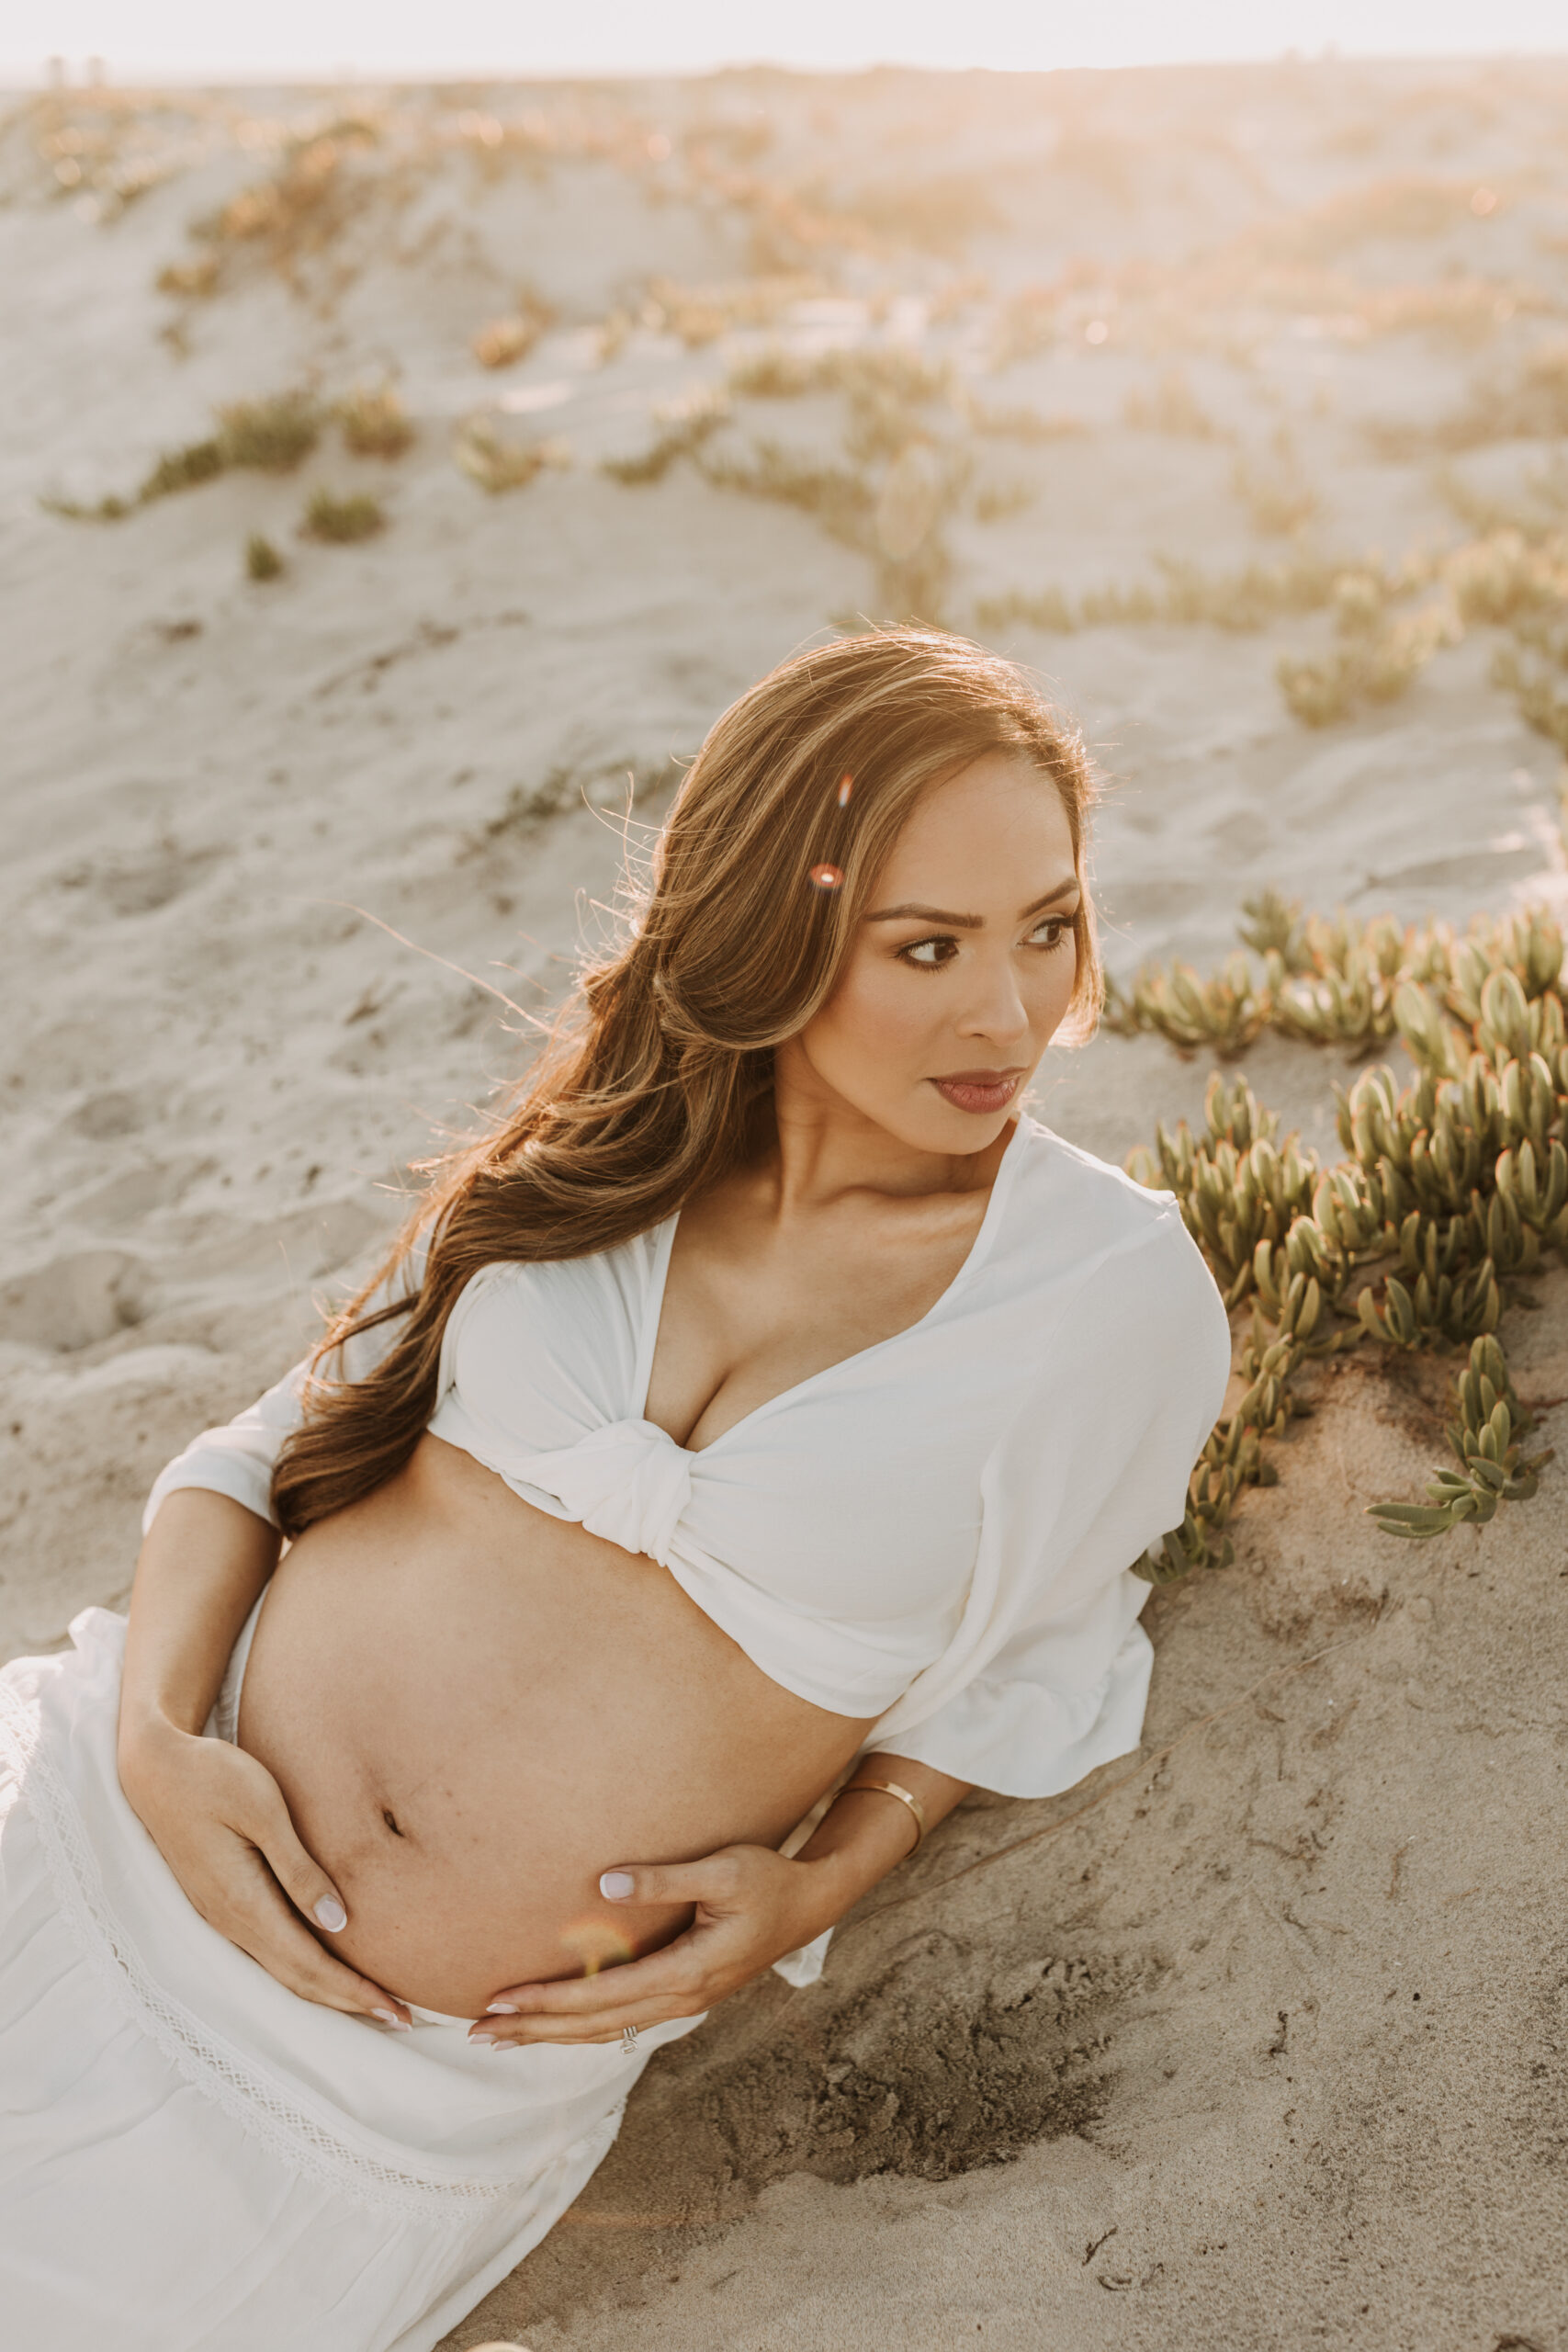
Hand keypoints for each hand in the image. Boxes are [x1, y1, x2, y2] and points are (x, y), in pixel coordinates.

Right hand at [118, 1715, 411, 2027]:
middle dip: (349, 2002)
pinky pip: (269, 1949)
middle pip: (297, 1979)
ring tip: (371, 1999)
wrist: (154, 1767)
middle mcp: (230, 1921)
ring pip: (282, 1969)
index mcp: (243, 1903)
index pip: (309, 1966)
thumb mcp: (264, 1811)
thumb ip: (299, 1869)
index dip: (354, 1992)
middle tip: (400, 2017)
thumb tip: (338, 1922)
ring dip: (327, 1989)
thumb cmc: (213, 1777)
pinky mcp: (220, 1901)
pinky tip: (326, 1962)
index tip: (396, 2010)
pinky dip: (304, 1966)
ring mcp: (221, 1915)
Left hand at [470, 1844, 831, 2047]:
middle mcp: (682, 1998)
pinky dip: (582, 2027)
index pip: (601, 1996)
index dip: (547, 2001)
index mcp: (688, 1971)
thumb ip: (665, 1878)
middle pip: (594, 2026)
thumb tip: (606, 1880)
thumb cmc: (769, 1879)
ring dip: (552, 2035)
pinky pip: (623, 2020)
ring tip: (503, 2039)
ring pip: (606, 2030)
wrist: (811, 1903)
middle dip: (534, 2031)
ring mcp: (684, 2002)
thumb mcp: (724, 1868)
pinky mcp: (684, 1993)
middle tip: (478, 2035)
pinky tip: (557, 2027)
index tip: (500, 2001)